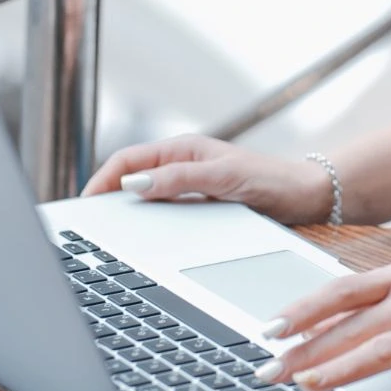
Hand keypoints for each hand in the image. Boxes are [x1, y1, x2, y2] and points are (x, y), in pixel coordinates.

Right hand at [80, 133, 332, 224]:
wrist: (307, 197)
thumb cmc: (272, 181)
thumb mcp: (223, 178)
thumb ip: (180, 179)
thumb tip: (134, 185)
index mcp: (182, 150)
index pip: (127, 161)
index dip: (101, 181)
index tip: (83, 204)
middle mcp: (183, 165)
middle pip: (130, 179)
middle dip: (104, 196)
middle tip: (84, 224)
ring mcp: (190, 186)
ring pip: (144, 197)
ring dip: (123, 211)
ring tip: (103, 234)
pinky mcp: (199, 205)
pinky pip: (163, 212)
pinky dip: (145, 222)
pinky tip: (139, 241)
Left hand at [252, 262, 390, 390]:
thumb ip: (375, 299)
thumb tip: (322, 319)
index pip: (341, 292)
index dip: (303, 311)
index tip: (270, 330)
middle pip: (352, 326)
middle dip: (307, 351)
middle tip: (273, 372)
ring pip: (385, 348)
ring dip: (345, 367)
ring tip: (314, 383)